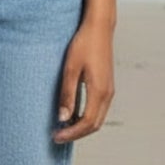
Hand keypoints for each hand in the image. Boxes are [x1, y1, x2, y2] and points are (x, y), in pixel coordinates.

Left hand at [52, 19, 114, 142]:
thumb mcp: (70, 69)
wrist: (99, 28)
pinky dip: (86, 117)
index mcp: (99, 91)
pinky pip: (98, 109)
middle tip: (57, 136)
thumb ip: (68, 94)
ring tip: (63, 127)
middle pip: (94, 125)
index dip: (71, 133)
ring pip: (97, 119)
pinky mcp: (107, 86)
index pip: (86, 123)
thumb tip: (63, 118)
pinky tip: (72, 114)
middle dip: (76, 134)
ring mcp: (109, 90)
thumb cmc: (83, 45)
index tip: (55, 136)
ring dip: (81, 126)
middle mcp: (107, 94)